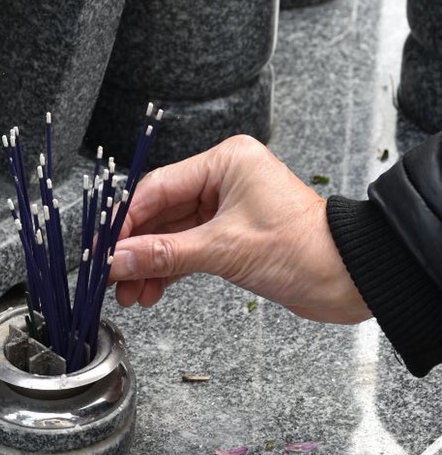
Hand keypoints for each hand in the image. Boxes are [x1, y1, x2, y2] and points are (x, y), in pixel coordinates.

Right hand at [109, 135, 372, 323]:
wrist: (352, 277)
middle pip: (161, 211)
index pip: (157, 188)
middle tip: (111, 276)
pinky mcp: (234, 235)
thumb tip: (119, 261)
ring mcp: (229, 207)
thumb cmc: (307, 248)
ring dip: (150, 263)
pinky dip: (170, 268)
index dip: (125, 222)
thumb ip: (165, 255)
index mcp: (225, 162)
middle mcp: (225, 179)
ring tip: (130, 292)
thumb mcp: (226, 250)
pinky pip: (189, 248)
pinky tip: (152, 290)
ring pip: (173, 234)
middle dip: (136, 248)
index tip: (103, 250)